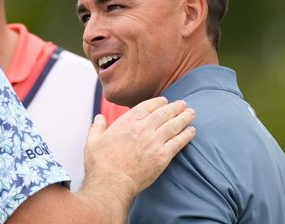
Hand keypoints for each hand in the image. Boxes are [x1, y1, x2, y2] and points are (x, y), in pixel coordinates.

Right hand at [78, 97, 195, 220]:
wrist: (111, 183)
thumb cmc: (100, 163)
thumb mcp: (92, 141)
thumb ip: (97, 127)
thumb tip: (99, 118)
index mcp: (127, 122)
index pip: (147, 106)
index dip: (158, 102)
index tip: (165, 101)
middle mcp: (143, 129)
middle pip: (163, 113)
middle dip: (175, 107)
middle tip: (183, 104)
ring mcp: (154, 142)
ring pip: (173, 125)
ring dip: (184, 117)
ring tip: (191, 113)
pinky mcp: (162, 157)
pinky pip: (178, 142)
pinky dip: (186, 135)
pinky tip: (192, 131)